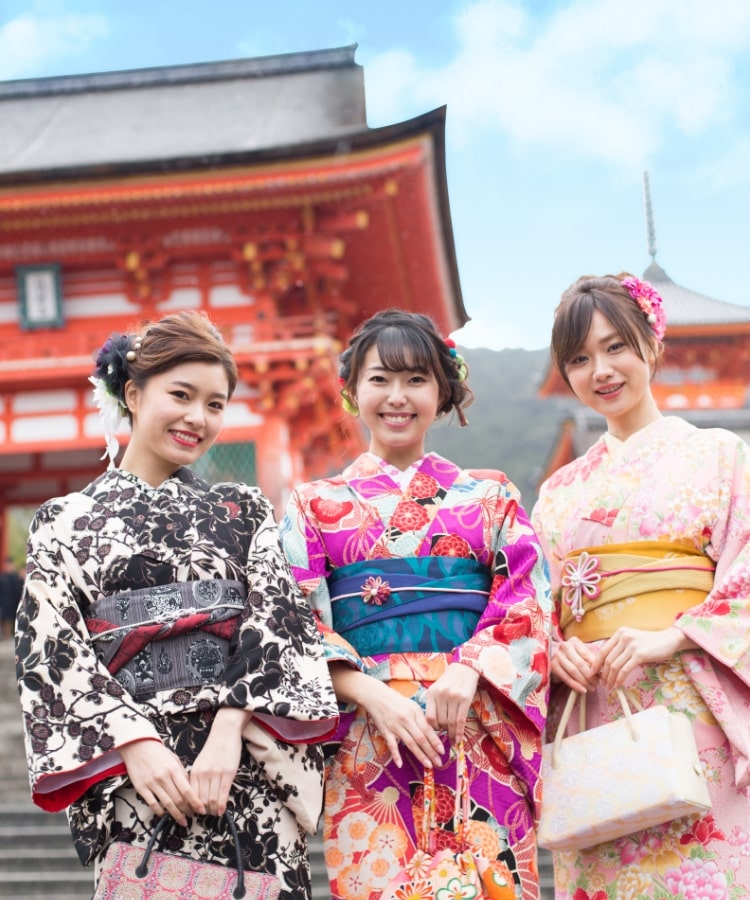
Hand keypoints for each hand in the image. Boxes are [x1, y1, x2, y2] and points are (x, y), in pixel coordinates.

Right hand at [119, 739, 205, 825]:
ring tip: (182, 820)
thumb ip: (182, 774)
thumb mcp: (174, 760)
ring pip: (167, 804)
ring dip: (176, 814)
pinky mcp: (141, 788)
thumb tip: (190, 789)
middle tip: (192, 816)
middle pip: (178, 799)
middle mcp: (163, 777)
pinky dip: (160, 811)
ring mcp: (152, 783)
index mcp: (174, 769)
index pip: (187, 790)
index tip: (201, 810)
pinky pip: (152, 803)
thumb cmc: (158, 753)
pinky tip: (164, 814)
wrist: (138, 746)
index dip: (195, 802)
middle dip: (187, 810)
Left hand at [189, 707, 251, 816]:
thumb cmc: (213, 748)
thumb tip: (195, 796)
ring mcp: (216, 774)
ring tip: (214, 813)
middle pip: (201, 801)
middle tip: (207, 816)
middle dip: (203, 812)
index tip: (195, 814)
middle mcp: (203, 774)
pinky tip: (222, 811)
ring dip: (213, 810)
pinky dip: (221, 806)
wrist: (225, 733)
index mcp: (194, 772)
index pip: (190, 796)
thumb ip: (196, 778)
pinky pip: (223, 794)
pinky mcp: (228, 773)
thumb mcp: (200, 763)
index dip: (192, 808)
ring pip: (212, 800)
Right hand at [329, 663, 443, 768]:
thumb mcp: (412, 706)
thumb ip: (421, 719)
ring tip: (428, 765)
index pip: (427, 729)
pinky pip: (392, 745)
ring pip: (410, 743)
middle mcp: (406, 719)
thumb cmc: (397, 701)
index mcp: (414, 712)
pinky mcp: (385, 731)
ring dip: (420, 755)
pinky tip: (400, 764)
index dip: (435, 741)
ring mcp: (395, 726)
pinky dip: (396, 755)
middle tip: (439, 763)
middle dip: (431, 752)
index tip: (442, 751)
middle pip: (421, 738)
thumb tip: (432, 734)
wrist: (377, 696)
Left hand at [424, 663, 478, 742]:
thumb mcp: (437, 689)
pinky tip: (459, 739)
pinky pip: (461, 720)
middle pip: (440, 721)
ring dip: (451, 733)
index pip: (429, 717)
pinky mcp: (465, 699)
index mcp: (432, 693)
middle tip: (446, 736)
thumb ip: (434, 704)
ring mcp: (453, 697)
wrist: (464, 668)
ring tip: (452, 739)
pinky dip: (459, 731)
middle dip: (443, 731)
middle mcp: (441, 695)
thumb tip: (433, 725)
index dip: (432, 728)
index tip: (435, 733)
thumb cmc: (449, 681)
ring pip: (450, 722)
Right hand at [551, 636, 599, 692]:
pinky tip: (583, 690)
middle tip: (597, 683)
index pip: (586, 654)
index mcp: (574, 641)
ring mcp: (557, 656)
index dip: (595, 665)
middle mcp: (564, 646)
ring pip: (573, 671)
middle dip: (590, 676)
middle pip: (580, 663)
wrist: (557, 660)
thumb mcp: (582, 655)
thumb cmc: (574, 657)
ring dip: (584, 682)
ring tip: (592, 688)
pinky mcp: (553, 666)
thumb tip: (603, 669)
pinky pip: (566, 678)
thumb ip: (591, 660)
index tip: (602, 674)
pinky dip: (575, 685)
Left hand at [593, 626, 697, 690]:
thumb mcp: (632, 640)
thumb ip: (620, 647)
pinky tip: (618, 685)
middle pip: (607, 659)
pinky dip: (619, 679)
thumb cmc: (650, 642)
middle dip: (602, 674)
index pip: (603, 650)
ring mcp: (631, 645)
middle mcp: (623, 637)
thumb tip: (606, 664)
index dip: (596, 663)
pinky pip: (625, 670)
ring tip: (609, 686)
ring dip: (610, 679)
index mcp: (619, 633)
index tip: (592, 673)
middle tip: (602, 684)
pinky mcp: (639, 654)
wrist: (669, 640)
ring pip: (614, 665)